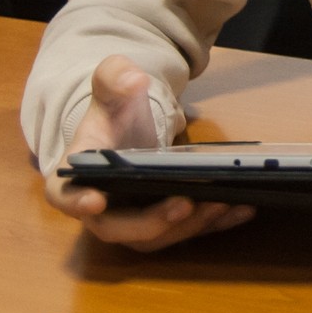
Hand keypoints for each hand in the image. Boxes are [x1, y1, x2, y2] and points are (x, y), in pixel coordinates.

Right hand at [44, 55, 254, 249]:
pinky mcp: (165, 223)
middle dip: (154, 221)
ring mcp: (134, 220)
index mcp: (77, 177)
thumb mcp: (113, 85)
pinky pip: (188, 230)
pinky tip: (244, 209)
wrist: (131, 130)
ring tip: (223, 203)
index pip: (67, 196)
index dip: (78, 202)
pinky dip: (216, 224)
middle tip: (186, 203)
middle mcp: (102, 208)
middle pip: (120, 228)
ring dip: (190, 226)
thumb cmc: (115, 112)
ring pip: (158, 236)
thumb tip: (132, 78)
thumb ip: (114, 77)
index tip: (96, 200)